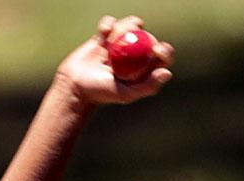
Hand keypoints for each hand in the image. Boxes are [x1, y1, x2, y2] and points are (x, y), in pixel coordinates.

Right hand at [56, 15, 173, 106]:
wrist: (76, 85)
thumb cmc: (101, 93)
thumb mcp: (125, 94)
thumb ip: (147, 86)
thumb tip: (167, 73)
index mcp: (144, 69)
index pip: (162, 57)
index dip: (164, 51)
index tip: (158, 50)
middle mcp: (135, 55)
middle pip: (148, 37)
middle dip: (144, 35)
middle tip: (132, 42)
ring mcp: (121, 44)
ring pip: (132, 25)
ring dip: (125, 28)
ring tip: (112, 42)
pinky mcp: (106, 35)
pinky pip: (112, 22)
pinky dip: (108, 24)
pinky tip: (104, 33)